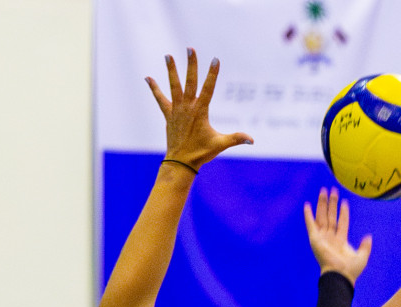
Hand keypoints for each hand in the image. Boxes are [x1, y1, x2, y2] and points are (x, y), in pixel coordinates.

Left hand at [145, 49, 253, 169]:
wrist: (181, 162)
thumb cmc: (201, 153)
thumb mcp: (220, 144)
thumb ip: (236, 139)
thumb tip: (252, 140)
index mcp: (200, 111)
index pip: (208, 89)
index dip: (212, 74)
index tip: (215, 59)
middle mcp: (187, 107)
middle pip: (190, 82)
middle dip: (191, 65)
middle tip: (190, 49)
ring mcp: (176, 110)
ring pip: (173, 86)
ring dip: (171, 70)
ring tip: (167, 55)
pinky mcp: (168, 115)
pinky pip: (160, 99)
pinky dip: (154, 89)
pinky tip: (148, 78)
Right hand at [303, 187, 372, 284]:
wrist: (339, 275)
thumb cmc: (350, 270)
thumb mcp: (362, 257)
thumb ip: (365, 246)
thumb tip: (369, 236)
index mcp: (340, 241)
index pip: (342, 222)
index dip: (343, 212)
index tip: (344, 201)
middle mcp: (330, 237)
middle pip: (330, 216)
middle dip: (331, 203)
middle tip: (332, 190)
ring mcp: (322, 237)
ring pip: (322, 217)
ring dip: (322, 204)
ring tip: (323, 191)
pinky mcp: (314, 239)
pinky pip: (310, 225)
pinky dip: (308, 215)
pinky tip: (307, 205)